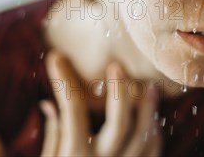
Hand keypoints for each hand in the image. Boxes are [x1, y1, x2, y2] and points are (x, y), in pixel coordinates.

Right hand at [39, 50, 161, 155]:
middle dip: (120, 90)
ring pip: (144, 136)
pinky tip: (153, 120)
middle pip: (119, 119)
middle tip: (117, 66)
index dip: (63, 79)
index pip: (71, 108)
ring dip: (148, 110)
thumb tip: (49, 103)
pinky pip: (152, 154)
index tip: (56, 57)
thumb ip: (52, 136)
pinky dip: (154, 135)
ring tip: (149, 87)